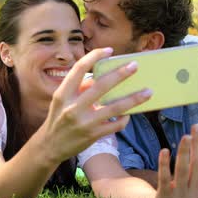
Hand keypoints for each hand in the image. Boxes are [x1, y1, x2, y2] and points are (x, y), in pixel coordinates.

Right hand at [39, 47, 151, 164]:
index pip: (79, 69)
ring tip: (148, 92)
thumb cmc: (58, 119)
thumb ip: (78, 88)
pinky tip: (128, 114)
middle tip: (134, 66)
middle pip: (101, 86)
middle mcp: (72, 107)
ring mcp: (84, 122)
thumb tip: (99, 77)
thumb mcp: (61, 101)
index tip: (109, 51)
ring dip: (134, 99)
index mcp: (63, 94)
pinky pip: (115, 125)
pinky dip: (124, 118)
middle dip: (120, 74)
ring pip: (114, 108)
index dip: (94, 56)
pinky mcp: (93, 135)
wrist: (50, 146)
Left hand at [155, 121, 197, 197]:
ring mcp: (181, 197)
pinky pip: (165, 177)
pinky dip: (164, 163)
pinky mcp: (165, 197)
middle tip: (196, 125)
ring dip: (184, 151)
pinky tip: (164, 150)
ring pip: (183, 170)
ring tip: (185, 136)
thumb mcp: (197, 182)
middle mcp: (197, 195)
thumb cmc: (184, 190)